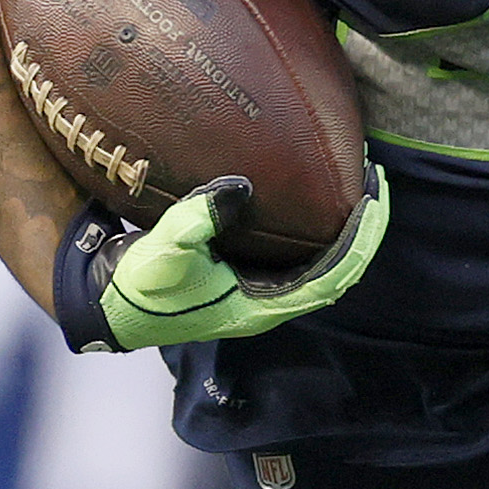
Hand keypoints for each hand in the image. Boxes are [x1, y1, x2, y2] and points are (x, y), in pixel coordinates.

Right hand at [55, 169, 387, 352]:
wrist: (111, 301)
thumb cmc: (141, 287)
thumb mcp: (167, 250)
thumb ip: (202, 219)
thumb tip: (239, 187)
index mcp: (264, 307)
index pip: (335, 277)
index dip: (361, 241)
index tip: (376, 201)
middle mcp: (271, 302)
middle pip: (339, 269)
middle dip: (363, 229)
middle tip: (377, 181)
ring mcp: (260, 290)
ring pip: (321, 262)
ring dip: (343, 228)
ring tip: (358, 185)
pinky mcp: (246, 274)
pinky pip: (297, 253)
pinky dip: (315, 226)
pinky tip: (316, 196)